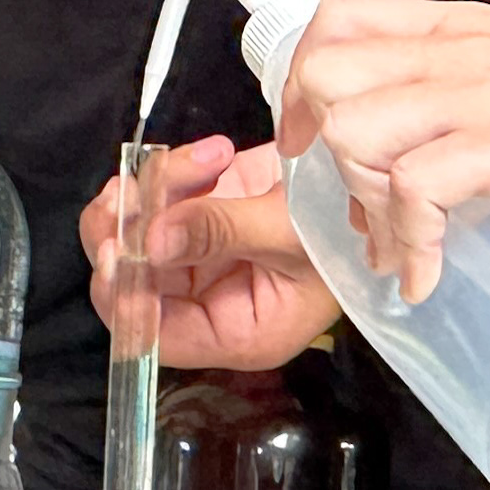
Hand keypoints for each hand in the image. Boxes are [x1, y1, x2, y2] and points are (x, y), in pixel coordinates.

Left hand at [83, 135, 341, 370]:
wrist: (371, 180)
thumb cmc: (348, 228)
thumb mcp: (287, 233)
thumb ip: (217, 233)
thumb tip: (148, 241)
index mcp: (233, 332)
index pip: (154, 335)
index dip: (125, 298)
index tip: (117, 249)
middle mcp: (206, 302)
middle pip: (131, 280)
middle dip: (124, 231)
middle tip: (131, 190)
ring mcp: (198, 256)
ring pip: (137, 231)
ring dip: (153, 190)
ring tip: (203, 161)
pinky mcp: (200, 214)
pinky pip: (160, 196)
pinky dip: (174, 170)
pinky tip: (218, 154)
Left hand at [290, 0, 489, 300]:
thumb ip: (483, 96)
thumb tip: (444, 152)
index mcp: (464, 30)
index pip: (342, 18)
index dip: (304, 76)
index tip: (313, 137)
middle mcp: (460, 53)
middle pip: (325, 72)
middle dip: (316, 146)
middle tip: (348, 203)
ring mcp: (482, 96)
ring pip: (354, 126)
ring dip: (361, 197)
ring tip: (397, 245)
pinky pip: (413, 190)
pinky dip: (407, 244)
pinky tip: (427, 277)